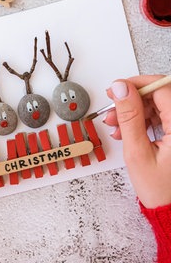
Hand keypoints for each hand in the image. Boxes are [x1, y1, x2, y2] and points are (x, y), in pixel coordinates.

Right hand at [104, 75, 170, 208]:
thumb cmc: (161, 189)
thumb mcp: (137, 152)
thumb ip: (129, 117)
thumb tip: (121, 88)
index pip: (161, 88)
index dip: (136, 84)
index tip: (117, 89)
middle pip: (158, 95)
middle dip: (131, 99)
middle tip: (112, 108)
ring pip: (155, 106)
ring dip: (132, 112)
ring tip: (115, 125)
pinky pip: (157, 117)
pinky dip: (139, 121)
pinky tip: (125, 131)